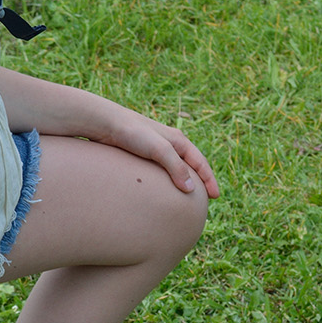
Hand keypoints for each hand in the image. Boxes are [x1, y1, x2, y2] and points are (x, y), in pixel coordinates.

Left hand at [95, 101, 220, 199]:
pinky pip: (161, 169)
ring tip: (187, 196)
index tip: (216, 196)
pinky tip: (163, 188)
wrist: (106, 124)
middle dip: (200, 180)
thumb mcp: (159, 149)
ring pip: (176, 166)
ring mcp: (156, 148)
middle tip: (206, 198)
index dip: (209, 179)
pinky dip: (168, 179)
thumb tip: (190, 189)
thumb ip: (175, 167)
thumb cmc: (133, 133)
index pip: (200, 162)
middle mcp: (170, 143)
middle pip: (191, 164)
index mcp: (179, 140)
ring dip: (184, 180)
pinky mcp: (142, 153)